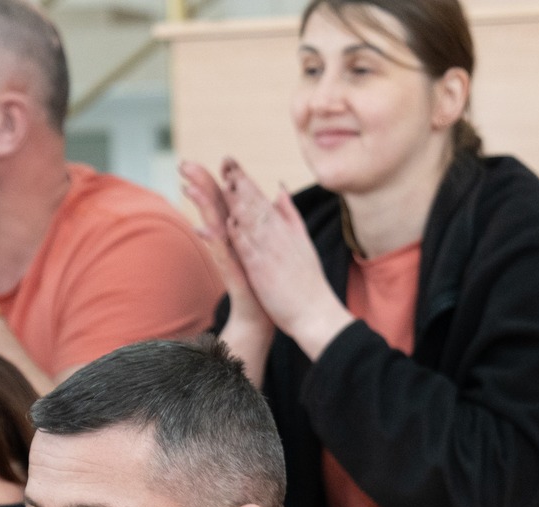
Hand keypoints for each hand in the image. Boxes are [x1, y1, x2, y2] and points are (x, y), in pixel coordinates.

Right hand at [180, 159, 270, 336]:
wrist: (263, 314)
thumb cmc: (259, 280)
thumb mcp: (258, 245)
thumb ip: (253, 221)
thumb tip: (249, 200)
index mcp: (238, 231)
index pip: (226, 198)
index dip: (218, 177)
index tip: (207, 156)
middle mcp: (229, 241)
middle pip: (213, 206)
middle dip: (200, 184)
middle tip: (183, 163)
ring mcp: (228, 257)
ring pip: (212, 226)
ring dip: (202, 208)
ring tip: (190, 188)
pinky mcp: (230, 273)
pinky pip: (221, 255)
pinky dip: (214, 241)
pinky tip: (206, 228)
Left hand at [220, 159, 350, 356]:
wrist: (316, 313)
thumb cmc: (308, 282)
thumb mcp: (302, 241)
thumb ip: (289, 214)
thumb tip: (279, 189)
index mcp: (285, 229)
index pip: (261, 199)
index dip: (244, 180)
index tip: (229, 162)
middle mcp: (278, 236)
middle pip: (254, 205)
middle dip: (238, 182)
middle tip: (223, 162)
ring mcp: (270, 253)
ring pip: (251, 222)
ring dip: (235, 202)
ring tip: (222, 183)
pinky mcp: (263, 271)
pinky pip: (249, 249)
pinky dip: (238, 234)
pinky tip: (227, 221)